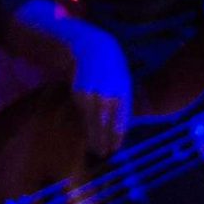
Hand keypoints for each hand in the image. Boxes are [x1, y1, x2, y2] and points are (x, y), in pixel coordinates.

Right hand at [65, 21, 133, 157]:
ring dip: (93, 137)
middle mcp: (107, 96)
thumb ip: (124, 105)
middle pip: (104, 126)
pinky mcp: (79, 93)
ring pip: (92, 122)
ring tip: (95, 149)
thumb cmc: (113, 70)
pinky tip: (86, 131)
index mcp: (122, 95)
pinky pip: (82, 113)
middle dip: (103, 142)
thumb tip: (122, 129)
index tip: (114, 150)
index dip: (115, 139)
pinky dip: (85, 123)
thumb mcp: (124, 84)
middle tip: (103, 154)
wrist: (95, 49)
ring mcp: (92, 94)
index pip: (119, 124)